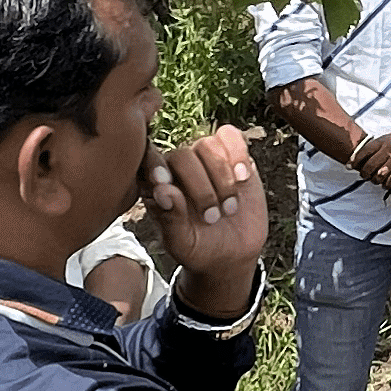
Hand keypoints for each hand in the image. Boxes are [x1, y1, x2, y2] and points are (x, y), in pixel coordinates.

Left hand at [143, 130, 271, 281]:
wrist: (233, 253)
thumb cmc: (199, 248)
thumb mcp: (182, 243)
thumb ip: (170, 219)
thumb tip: (163, 191)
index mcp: (157, 185)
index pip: (148, 161)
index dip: (155, 166)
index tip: (164, 182)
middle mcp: (179, 167)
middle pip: (182, 155)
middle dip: (201, 188)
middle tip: (212, 217)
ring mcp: (206, 159)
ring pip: (208, 145)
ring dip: (222, 178)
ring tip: (229, 208)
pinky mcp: (233, 155)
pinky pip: (231, 136)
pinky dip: (238, 155)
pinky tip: (242, 178)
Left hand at [351, 119, 390, 189]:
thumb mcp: (390, 137)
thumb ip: (378, 146)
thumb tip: (365, 154)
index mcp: (382, 141)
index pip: (363, 151)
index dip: (354, 160)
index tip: (350, 166)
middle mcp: (388, 149)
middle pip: (369, 166)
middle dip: (365, 174)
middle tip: (365, 177)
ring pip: (380, 175)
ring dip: (377, 180)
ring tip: (377, 181)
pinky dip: (389, 184)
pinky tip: (389, 184)